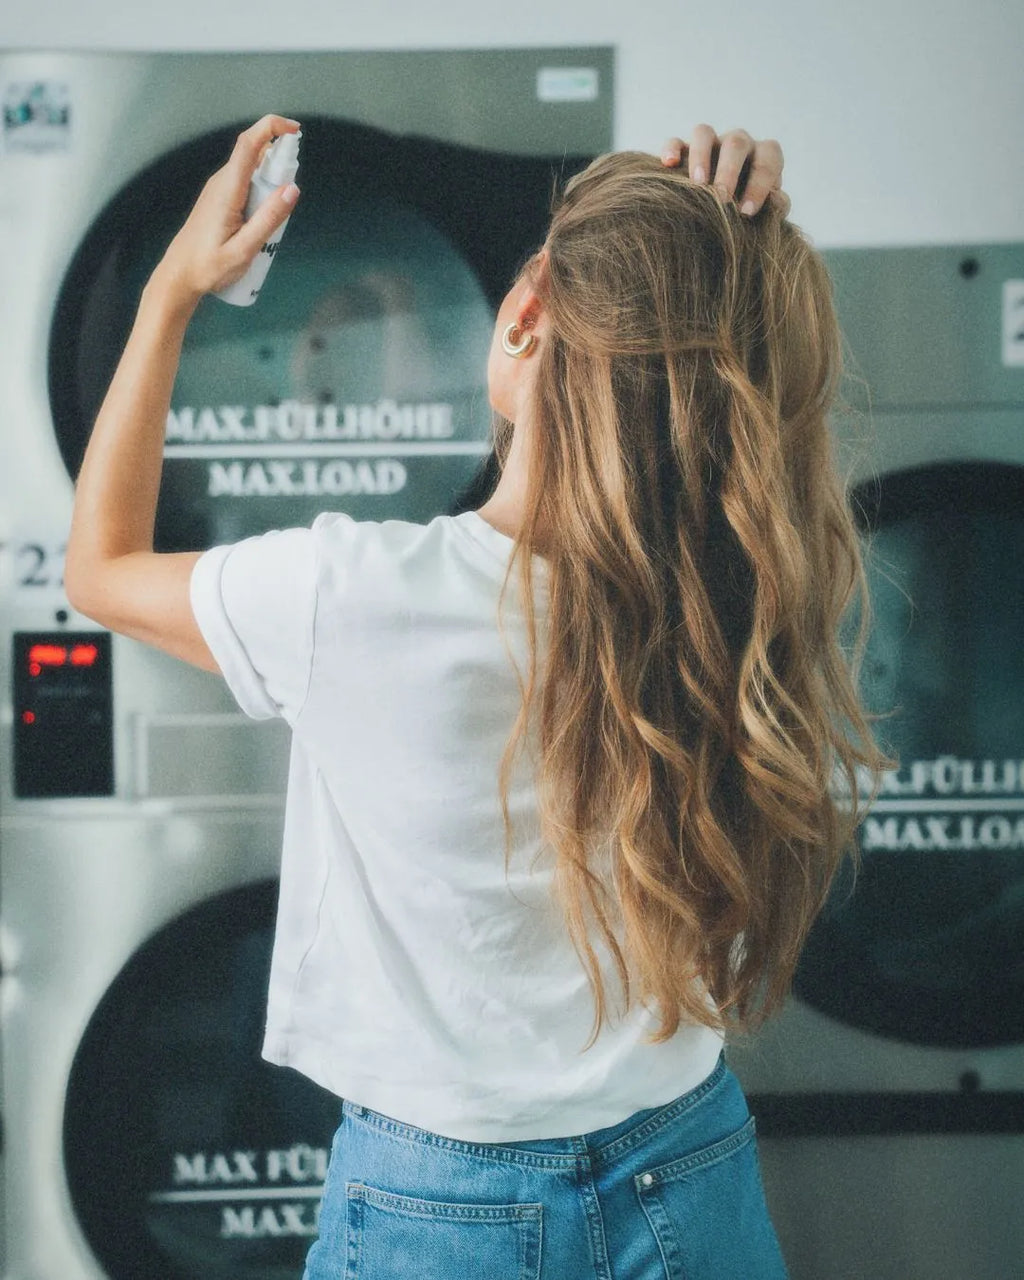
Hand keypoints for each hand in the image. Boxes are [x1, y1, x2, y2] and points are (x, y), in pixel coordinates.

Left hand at [151, 114, 301, 309]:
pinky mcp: (220, 198)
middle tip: (287, 205)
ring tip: (273, 223)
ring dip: (272, 185)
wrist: (179, 276)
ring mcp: (219, 189)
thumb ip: (269, 219)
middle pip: (256, 156)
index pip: (249, 144)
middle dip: (280, 166)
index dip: (272, 127)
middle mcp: (222, 182)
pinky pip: (247, 185)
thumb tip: (293, 189)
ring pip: (253, 172)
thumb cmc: (209, 267)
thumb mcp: (245, 249)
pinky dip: (262, 194)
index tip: (294, 130)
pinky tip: (262, 223)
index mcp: (227, 189)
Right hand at [660, 125, 789, 217]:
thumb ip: (776, 206)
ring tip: (697, 184)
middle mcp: (738, 144)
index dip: (760, 183)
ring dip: (701, 156)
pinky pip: (676, 141)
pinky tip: (668, 165)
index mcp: (763, 156)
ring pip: (705, 134)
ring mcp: (711, 144)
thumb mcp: (766, 213)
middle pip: (736, 143)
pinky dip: (671, 149)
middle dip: (730, 171)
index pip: (768, 158)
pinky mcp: (685, 151)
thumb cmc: (748, 214)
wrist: (723, 218)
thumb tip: (776, 200)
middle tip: (722, 198)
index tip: (746, 212)